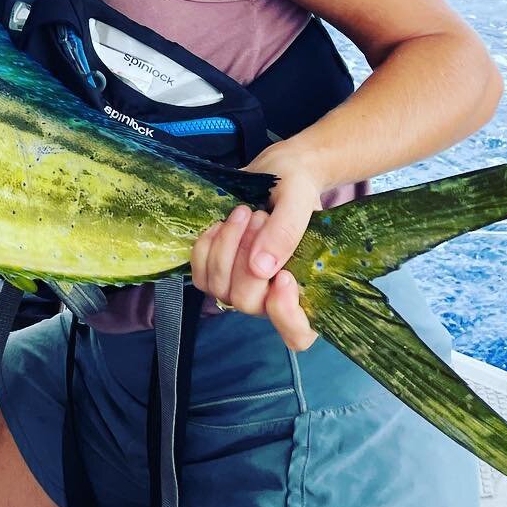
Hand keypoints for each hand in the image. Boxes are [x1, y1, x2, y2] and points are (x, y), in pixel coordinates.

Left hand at [189, 148, 321, 351]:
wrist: (276, 172)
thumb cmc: (296, 188)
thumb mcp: (299, 201)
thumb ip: (286, 233)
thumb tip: (261, 269)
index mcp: (305, 289)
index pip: (297, 333)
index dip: (285, 314)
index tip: (284, 275)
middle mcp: (271, 297)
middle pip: (249, 304)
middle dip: (248, 257)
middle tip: (261, 217)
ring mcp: (241, 287)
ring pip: (220, 289)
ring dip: (227, 247)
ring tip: (244, 212)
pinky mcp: (217, 273)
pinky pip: (200, 274)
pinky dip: (207, 247)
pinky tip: (221, 223)